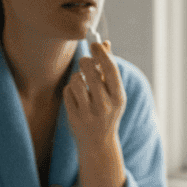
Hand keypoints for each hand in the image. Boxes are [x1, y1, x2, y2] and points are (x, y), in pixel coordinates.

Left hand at [64, 40, 125, 154]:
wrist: (99, 143)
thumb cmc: (108, 112)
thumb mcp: (114, 93)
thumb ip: (109, 69)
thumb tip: (105, 43)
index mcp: (119, 98)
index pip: (110, 68)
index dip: (101, 53)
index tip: (94, 43)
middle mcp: (105, 105)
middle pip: (89, 70)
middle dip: (85, 61)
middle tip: (85, 62)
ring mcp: (88, 112)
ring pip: (75, 80)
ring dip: (77, 77)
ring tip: (82, 82)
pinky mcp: (74, 116)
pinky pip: (67, 91)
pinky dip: (70, 90)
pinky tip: (77, 97)